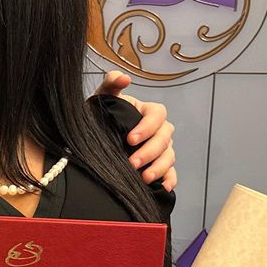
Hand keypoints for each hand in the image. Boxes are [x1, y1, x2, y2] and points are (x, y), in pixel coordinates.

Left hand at [94, 71, 176, 190]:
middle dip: (150, 152)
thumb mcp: (103, 97)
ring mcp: (161, 149)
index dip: (147, 127)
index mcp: (148, 112)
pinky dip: (170, 180)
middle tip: (132, 163)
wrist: (95, 138)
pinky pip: (172, 173)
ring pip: (169, 156)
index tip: (130, 139)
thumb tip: (124, 78)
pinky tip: (163, 187)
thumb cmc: (101, 115)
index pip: (158, 115)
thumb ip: (111, 83)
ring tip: (144, 178)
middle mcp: (158, 130)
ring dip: (159, 168)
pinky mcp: (159, 166)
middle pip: (165, 139)